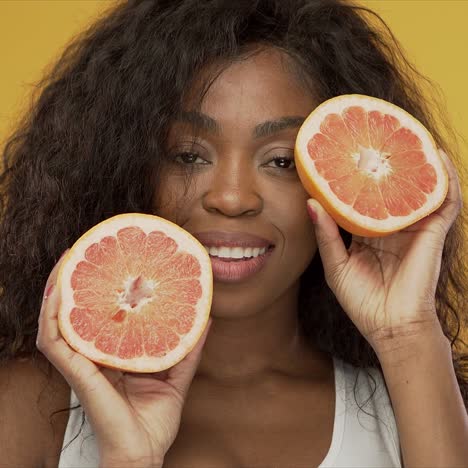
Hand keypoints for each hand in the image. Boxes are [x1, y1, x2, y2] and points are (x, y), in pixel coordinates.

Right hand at [36, 254, 210, 467]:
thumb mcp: (176, 376)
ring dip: (58, 290)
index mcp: (113, 355)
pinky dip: (52, 316)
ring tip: (67, 261)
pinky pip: (55, 342)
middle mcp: (94, 356)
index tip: (109, 264)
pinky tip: (58, 294)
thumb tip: (205, 319)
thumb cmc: (154, 421)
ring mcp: (82, 364)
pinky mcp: (77, 374)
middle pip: (77, 313)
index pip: (100, 317)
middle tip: (81, 252)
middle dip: (74, 282)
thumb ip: (188, 348)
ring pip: (58, 321)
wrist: (144, 454)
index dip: (100, 291)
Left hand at [307, 149, 461, 353]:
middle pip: (389, 187)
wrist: (390, 327)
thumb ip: (326, 235)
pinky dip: (443, 177)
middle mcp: (392, 225)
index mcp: (369, 233)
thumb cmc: (362, 300)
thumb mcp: (336, 265)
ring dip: (415, 162)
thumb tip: (310, 203)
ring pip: (417, 187)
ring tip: (405, 134)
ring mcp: (414, 227)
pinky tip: (435, 155)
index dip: (355, 178)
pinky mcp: (432, 231)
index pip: (362, 197)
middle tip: (372, 135)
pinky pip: (443, 199)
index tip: (341, 156)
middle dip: (384, 163)